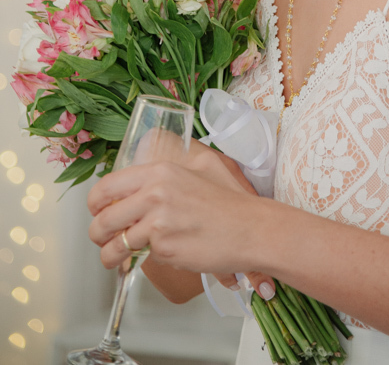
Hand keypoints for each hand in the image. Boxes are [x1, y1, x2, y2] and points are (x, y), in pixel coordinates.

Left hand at [87, 141, 275, 298]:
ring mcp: (158, 222)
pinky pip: (139, 257)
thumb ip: (168, 171)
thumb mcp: (200, 168)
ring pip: (115, 243)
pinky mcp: (164, 248)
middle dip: (97, 233)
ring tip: (113, 258)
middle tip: (101, 238)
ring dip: (109, 255)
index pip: (108, 185)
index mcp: (160, 171)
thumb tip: (143, 180)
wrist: (251, 228)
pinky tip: (145, 260)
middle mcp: (155, 193)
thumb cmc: (230, 201)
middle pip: (104, 217)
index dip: (95, 203)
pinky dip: (137, 262)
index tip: (97, 210)